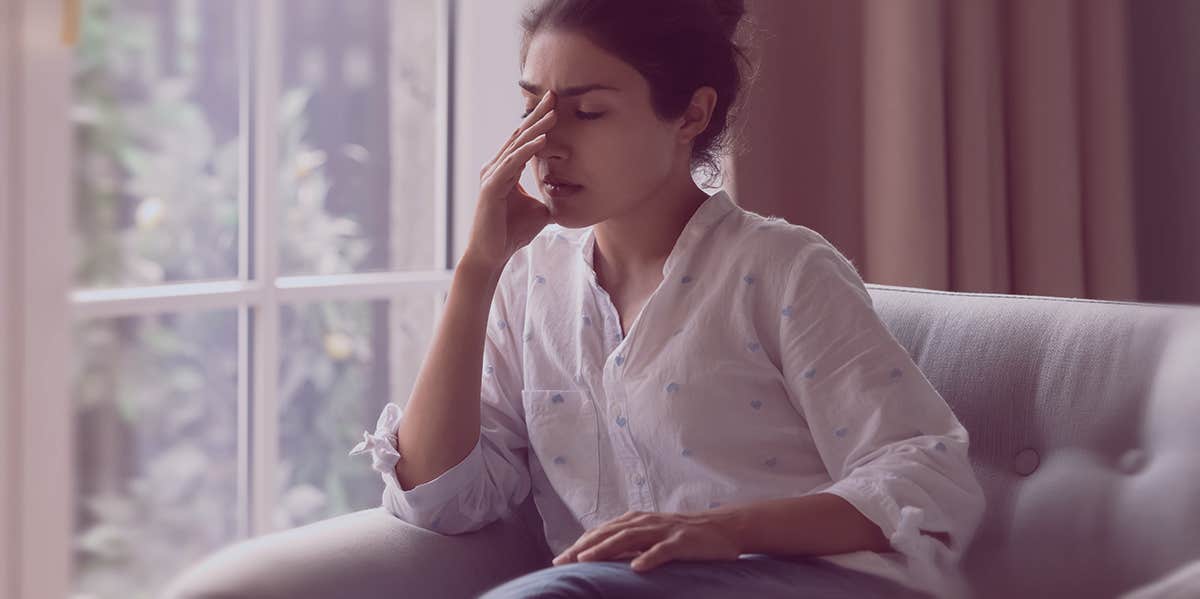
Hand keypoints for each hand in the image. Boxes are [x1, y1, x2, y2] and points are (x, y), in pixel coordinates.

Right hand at [461, 89, 557, 272]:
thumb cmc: (512, 233)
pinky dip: (527, 151)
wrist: (492, 254)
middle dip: (537, 115)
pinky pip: (512, 164)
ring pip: (517, 146)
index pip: (524, 140)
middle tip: (553, 94)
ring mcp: (492, 176)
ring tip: (554, 113)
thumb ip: (549, 198)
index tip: (556, 104)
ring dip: (536, 128)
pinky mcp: (491, 188)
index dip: (539, 122)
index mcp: (505, 170)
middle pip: (520, 135)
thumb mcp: (539, 211)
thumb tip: (571, 196)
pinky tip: (542, 140)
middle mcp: (496, 168)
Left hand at [552, 510, 744, 572]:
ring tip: (587, 561)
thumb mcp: (654, 535)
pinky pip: (662, 550)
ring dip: (605, 549)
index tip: (560, 559)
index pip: (602, 532)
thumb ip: (631, 543)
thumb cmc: (685, 535)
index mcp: (637, 521)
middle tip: (563, 561)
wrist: (723, 528)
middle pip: (609, 533)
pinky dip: (649, 558)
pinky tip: (636, 568)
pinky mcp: (681, 542)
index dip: (580, 544)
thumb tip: (604, 556)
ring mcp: (663, 531)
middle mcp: (646, 522)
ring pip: (629, 538)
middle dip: (583, 547)